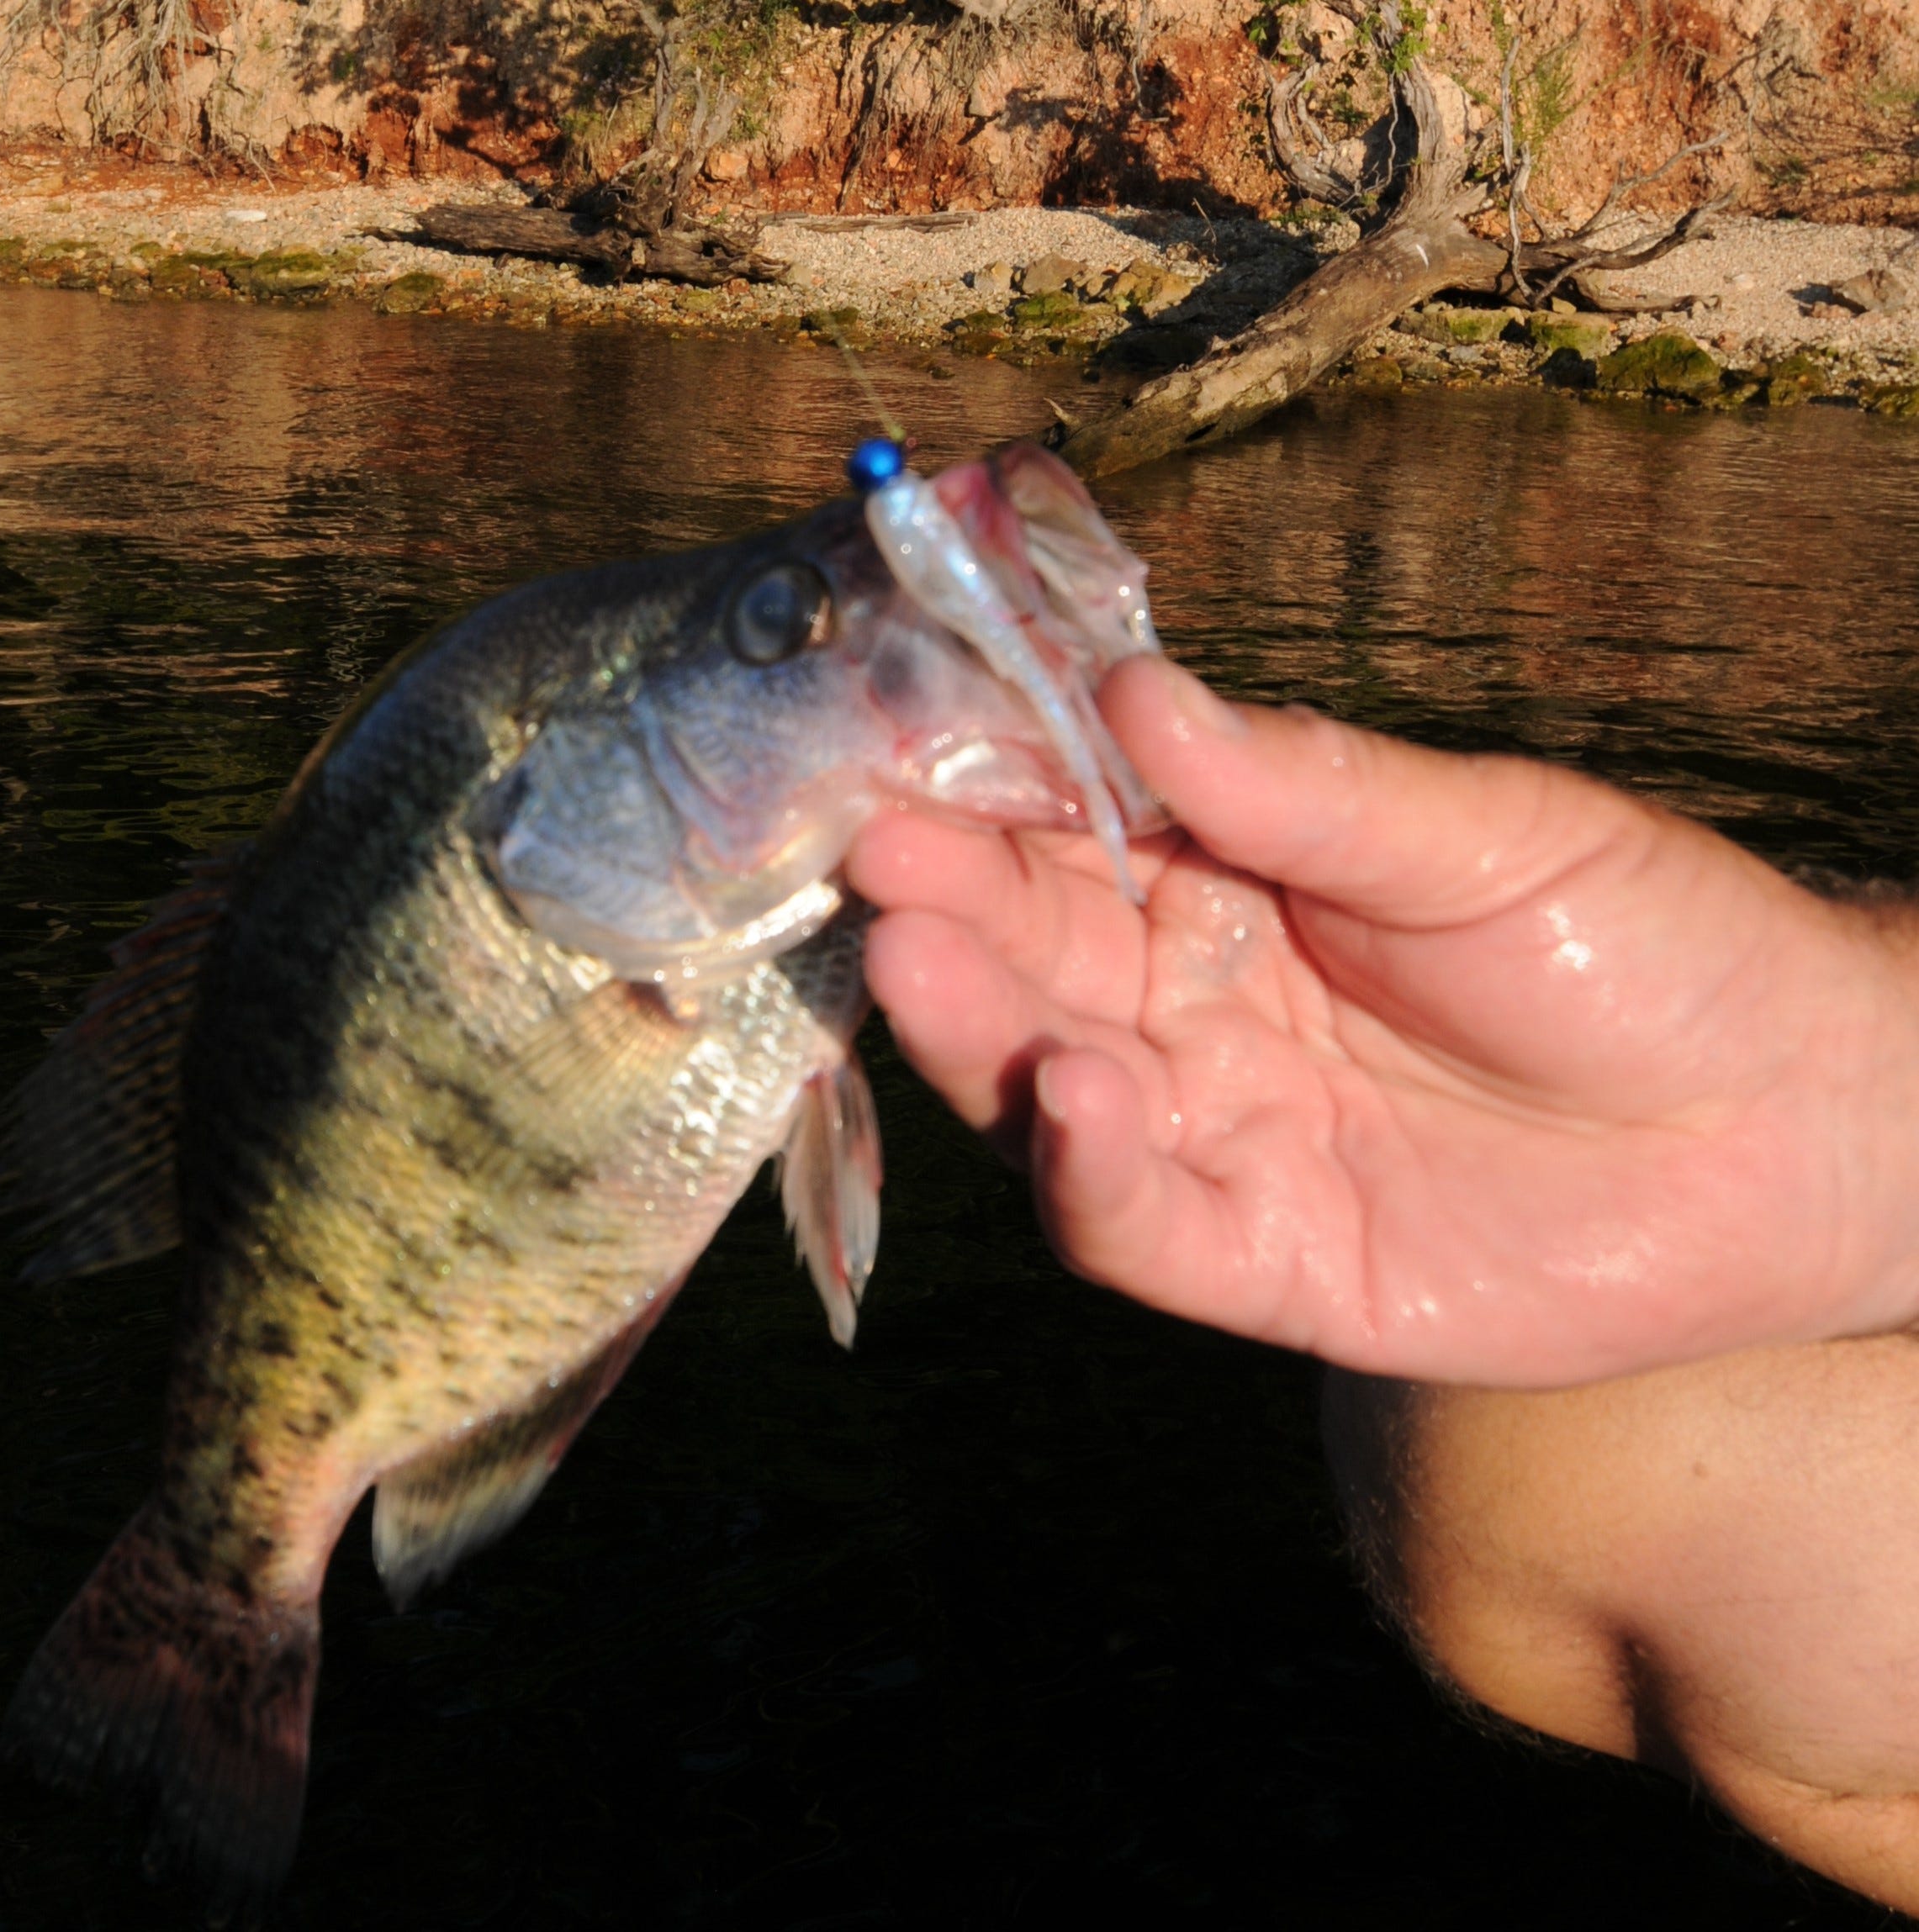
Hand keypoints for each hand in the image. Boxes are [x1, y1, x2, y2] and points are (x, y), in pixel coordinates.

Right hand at [849, 656, 1918, 1384]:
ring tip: (929, 969)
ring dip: (982, 1039)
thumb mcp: (1481, 835)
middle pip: (1031, 969)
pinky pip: (1142, 1231)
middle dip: (948, 920)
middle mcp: (1193, 1010)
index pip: (1067, 841)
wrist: (1794, 1125)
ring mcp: (1219, 1138)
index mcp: (1228, 885)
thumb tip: (1134, 691)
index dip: (977, 810)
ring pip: (1051, 1097)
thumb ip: (1306, 789)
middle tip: (879, 874)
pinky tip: (1075, 1107)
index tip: (891, 769)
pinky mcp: (1263, 1263)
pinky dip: (1089, 1180)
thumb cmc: (1640, 940)